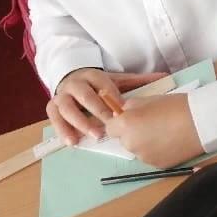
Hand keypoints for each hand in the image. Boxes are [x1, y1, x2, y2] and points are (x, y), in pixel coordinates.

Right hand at [47, 69, 165, 144]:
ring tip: (90, 136)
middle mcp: (75, 84)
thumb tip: (164, 75)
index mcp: (93, 76)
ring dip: (78, 122)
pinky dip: (62, 130)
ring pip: (66, 107)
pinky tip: (72, 141)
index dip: (110, 98)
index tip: (119, 111)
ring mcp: (62, 95)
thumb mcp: (117, 81)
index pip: (102, 85)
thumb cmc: (98, 85)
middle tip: (107, 125)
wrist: (73, 80)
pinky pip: (54, 118)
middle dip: (95, 110)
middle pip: (84, 96)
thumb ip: (138, 80)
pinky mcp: (52, 106)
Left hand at [107, 93, 203, 167]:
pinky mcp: (156, 165)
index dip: (119, 123)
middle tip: (152, 124)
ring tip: (164, 133)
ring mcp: (143, 157)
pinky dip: (156, 151)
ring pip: (138, 149)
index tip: (131, 119)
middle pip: (124, 140)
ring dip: (145, 142)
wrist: (201, 122)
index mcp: (126, 125)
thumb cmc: (176, 106)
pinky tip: (171, 142)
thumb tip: (122, 113)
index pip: (110, 128)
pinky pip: (150, 157)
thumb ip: (131, 107)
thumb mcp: (149, 99)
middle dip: (132, 133)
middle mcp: (130, 143)